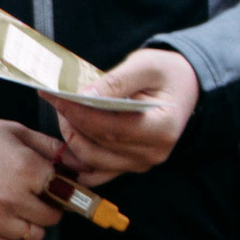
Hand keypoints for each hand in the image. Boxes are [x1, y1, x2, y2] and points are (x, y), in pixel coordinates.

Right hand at [0, 116, 64, 239]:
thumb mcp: (13, 131)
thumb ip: (50, 147)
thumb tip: (81, 162)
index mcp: (26, 170)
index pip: (65, 192)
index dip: (61, 188)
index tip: (55, 186)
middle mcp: (13, 198)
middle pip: (52, 218)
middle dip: (48, 207)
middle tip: (34, 196)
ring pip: (34, 236)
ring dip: (31, 224)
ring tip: (17, 209)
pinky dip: (11, 238)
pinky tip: (2, 220)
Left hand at [46, 47, 197, 185]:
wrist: (184, 87)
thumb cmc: (166, 74)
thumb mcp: (145, 66)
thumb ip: (115, 82)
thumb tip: (83, 96)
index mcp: (161, 129)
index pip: (110, 128)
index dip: (78, 114)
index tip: (55, 96)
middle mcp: (152, 153)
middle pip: (98, 146)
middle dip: (71, 123)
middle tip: (56, 100)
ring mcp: (140, 164)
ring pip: (92, 160)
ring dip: (71, 139)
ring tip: (64, 113)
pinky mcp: (128, 166)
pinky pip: (95, 173)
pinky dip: (76, 160)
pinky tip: (65, 141)